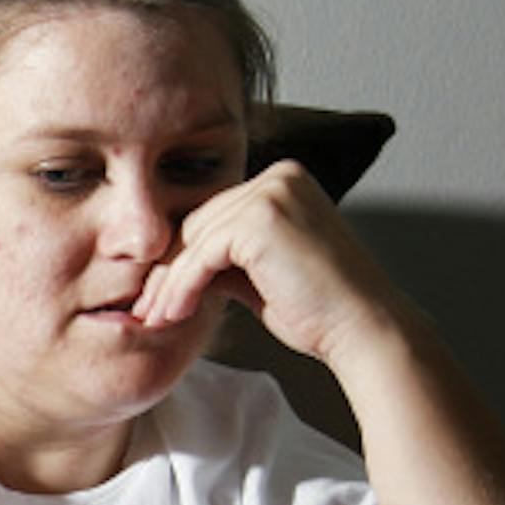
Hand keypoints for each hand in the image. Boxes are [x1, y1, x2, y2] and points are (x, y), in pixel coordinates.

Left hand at [132, 159, 407, 373]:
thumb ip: (225, 262)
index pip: (212, 217)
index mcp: (283, 183)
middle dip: (167, 271)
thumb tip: (180, 267)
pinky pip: (201, 255)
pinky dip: (181, 288)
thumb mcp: (260, 277)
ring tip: (154, 320)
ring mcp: (272, 192)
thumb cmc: (316, 312)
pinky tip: (172, 316)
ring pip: (193, 240)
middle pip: (198, 223)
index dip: (180, 260)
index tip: (158, 298)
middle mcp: (279, 177)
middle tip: (145, 311)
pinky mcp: (261, 219)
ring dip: (168, 284)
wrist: (359, 328)